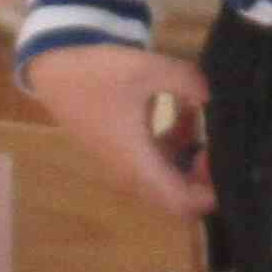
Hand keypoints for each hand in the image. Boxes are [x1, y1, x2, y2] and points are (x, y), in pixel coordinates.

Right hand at [20, 42, 214, 216]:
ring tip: (200, 116)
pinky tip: (183, 108)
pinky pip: (157, 159)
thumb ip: (189, 82)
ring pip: (169, 176)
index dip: (210, 191)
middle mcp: (130, 173)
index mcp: (137, 164)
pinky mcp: (122, 150)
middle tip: (215, 140)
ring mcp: (124, 164)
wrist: (53, 67)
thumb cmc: (97, 72)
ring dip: (189, 153)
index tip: (218, 157)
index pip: (182, 204)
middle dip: (203, 173)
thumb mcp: (148, 68)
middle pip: (179, 195)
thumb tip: (213, 96)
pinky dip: (174, 141)